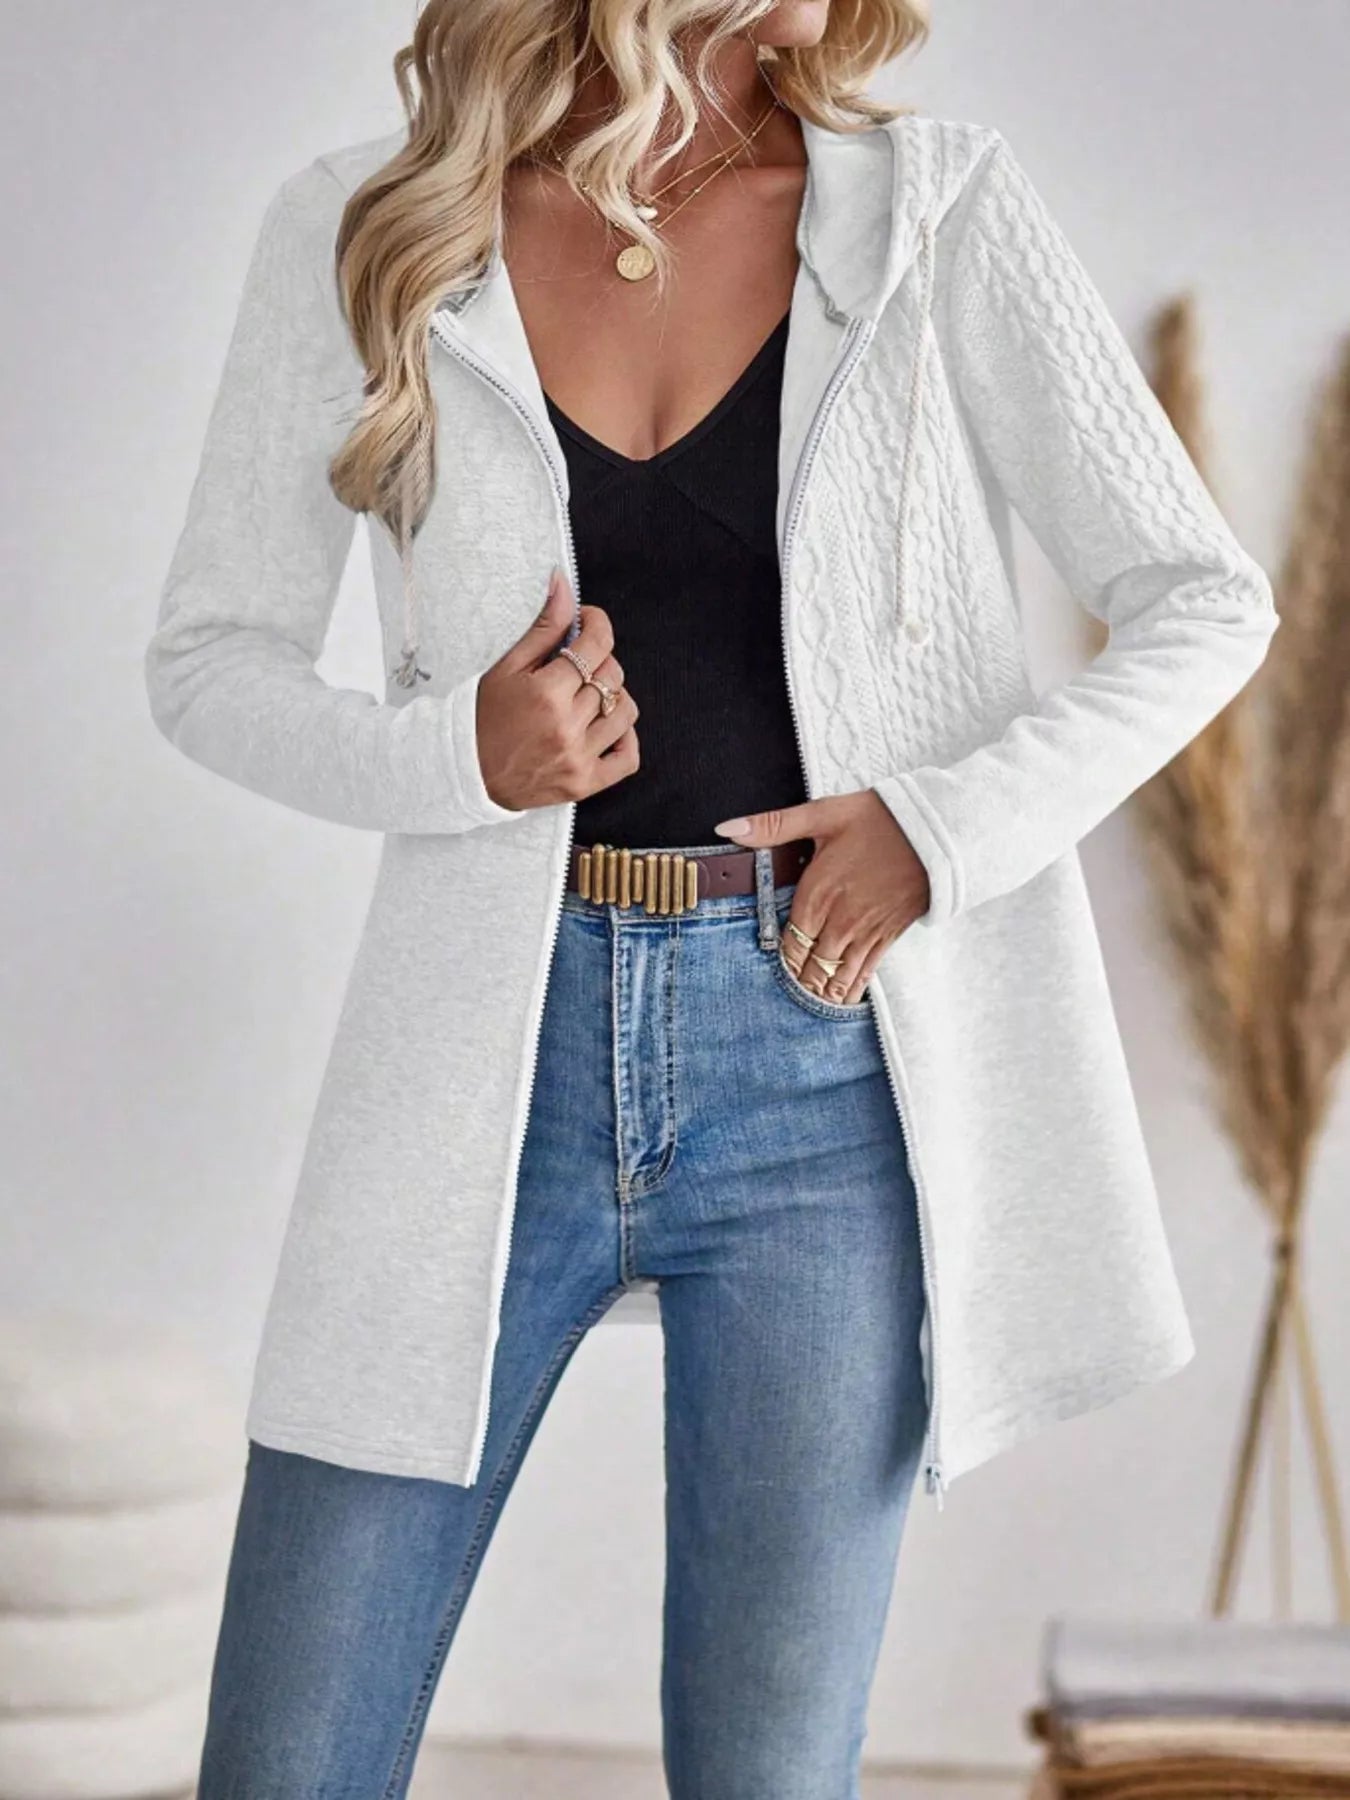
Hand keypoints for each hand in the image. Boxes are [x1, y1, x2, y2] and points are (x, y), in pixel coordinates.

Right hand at [476, 568, 640, 809]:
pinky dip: (626, 739)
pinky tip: (606, 728)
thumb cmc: (484, 717)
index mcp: (546, 692)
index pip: (596, 644)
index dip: (597, 624)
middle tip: (578, 664)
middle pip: (612, 675)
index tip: (588, 622)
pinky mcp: (585, 783)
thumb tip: (564, 584)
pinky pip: (628, 758)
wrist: (467, 774)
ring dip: (613, 696)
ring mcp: (578, 757)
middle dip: (599, 661)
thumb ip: (543, 627)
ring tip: (589, 696)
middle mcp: (567, 726)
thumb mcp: (507, 667)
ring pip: (625, 711)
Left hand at [713, 791, 930, 1003]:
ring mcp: (866, 932)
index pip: (788, 944)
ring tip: (808, 1008)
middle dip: (797, 983)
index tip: (768, 974)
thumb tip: (728, 829)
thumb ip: (774, 826)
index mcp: (817, 894)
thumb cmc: (879, 820)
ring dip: (821, 993)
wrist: (936, 831)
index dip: (778, 962)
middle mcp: (839, 921)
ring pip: (837, 976)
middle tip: (782, 1003)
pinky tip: (843, 1001)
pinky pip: (866, 972)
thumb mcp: (823, 814)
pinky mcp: (889, 936)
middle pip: (810, 966)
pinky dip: (852, 990)